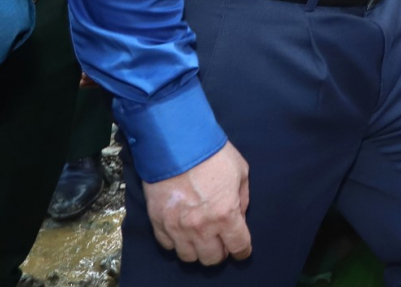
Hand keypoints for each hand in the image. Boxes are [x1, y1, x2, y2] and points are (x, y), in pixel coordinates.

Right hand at [144, 141, 250, 264]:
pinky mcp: (158, 222)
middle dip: (220, 251)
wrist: (175, 142)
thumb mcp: (241, 171)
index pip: (238, 246)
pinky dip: (176, 242)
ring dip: (198, 250)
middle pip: (212, 258)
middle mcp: (201, 227)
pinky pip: (168, 246)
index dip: (242, 251)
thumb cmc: (212, 153)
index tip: (242, 250)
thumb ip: (242, 197)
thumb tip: (239, 214)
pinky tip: (182, 231)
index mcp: (225, 214)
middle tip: (220, 240)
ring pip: (189, 257)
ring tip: (200, 238)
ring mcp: (177, 227)